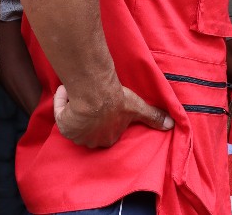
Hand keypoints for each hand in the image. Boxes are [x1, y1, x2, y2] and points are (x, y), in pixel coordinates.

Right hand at [52, 84, 173, 148]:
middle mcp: (92, 141)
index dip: (105, 117)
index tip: (105, 104)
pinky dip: (62, 100)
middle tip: (92, 98)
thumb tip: (172, 124)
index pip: (106, 131)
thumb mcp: (138, 108)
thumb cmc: (118, 101)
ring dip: (75, 107)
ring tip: (81, 93)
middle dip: (89, 114)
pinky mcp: (62, 125)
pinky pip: (60, 112)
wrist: (95, 94)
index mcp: (108, 139)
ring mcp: (76, 135)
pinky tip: (68, 89)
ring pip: (73, 120)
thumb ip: (154, 116)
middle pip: (89, 128)